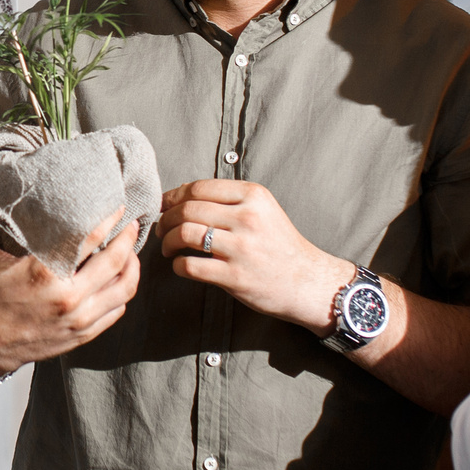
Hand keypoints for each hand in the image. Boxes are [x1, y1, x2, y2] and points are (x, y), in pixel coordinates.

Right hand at [0, 193, 141, 380]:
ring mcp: (77, 319)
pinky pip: (116, 311)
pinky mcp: (82, 334)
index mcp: (44, 273)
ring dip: (133, 267)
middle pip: (116, 262)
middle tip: (133, 225)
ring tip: (132, 253)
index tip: (119, 208)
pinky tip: (120, 280)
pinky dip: (123, 294)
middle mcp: (67, 297)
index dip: (109, 220)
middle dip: (129, 239)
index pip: (90, 239)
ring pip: (123, 289)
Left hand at [162, 179, 336, 326]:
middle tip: (162, 228)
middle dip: (166, 219)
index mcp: (254, 196)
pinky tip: (181, 265)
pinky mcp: (235, 277)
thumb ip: (230, 200)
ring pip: (185, 234)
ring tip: (168, 247)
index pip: (199, 188)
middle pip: (188, 210)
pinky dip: (178, 265)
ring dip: (168, 241)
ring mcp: (242, 248)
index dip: (174, 196)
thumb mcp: (264, 210)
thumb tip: (182, 194)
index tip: (164, 205)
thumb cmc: (280, 245)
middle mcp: (248, 219)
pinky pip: (190, 266)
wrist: (307, 282)